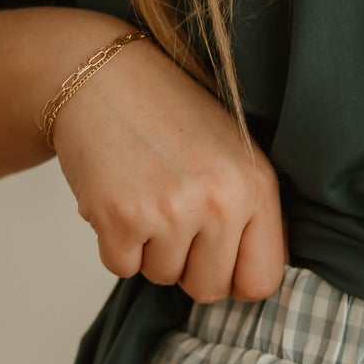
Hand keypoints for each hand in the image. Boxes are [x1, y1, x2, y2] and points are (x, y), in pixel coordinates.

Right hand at [49, 31, 287, 303]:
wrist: (101, 75)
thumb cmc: (168, 114)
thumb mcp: (234, 154)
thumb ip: (254, 214)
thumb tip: (260, 279)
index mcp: (256, 186)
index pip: (262, 280)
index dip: (236, 278)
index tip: (219, 260)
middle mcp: (220, 202)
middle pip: (209, 289)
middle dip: (188, 265)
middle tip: (172, 217)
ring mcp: (170, 211)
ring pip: (162, 277)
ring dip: (149, 249)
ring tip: (145, 195)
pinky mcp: (121, 218)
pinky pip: (121, 267)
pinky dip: (115, 243)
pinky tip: (120, 197)